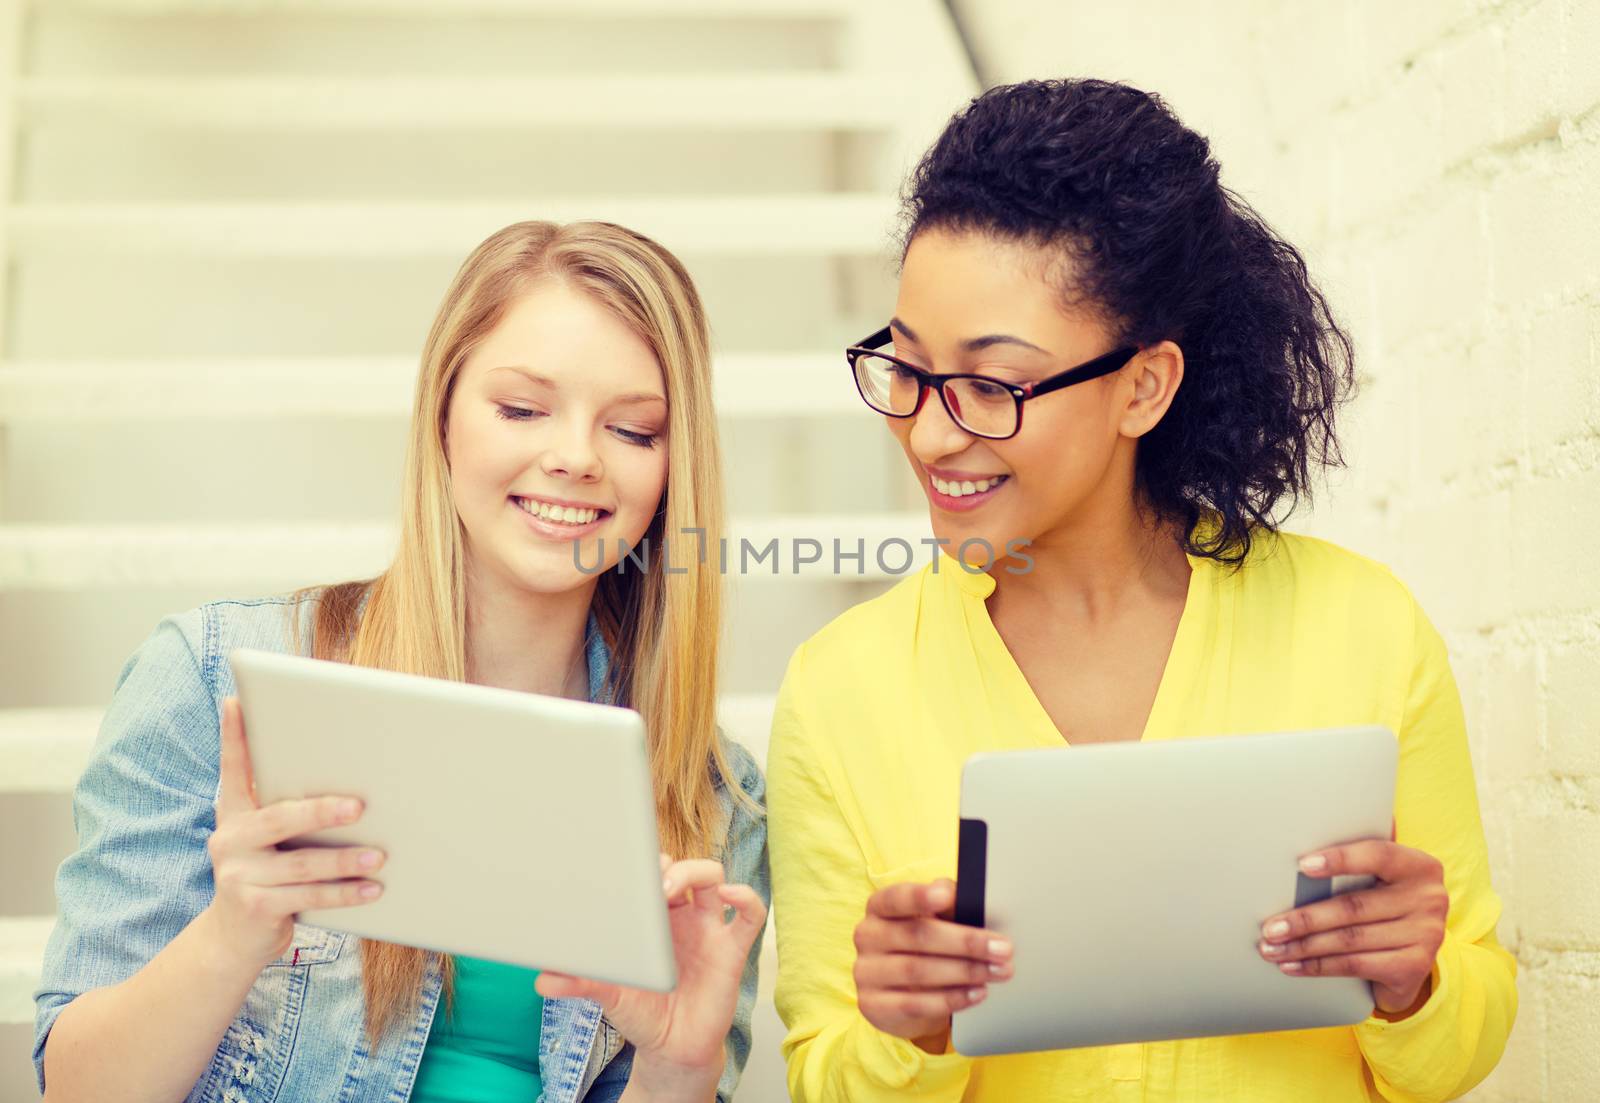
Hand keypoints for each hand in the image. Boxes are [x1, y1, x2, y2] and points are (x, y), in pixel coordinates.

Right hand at [202, 697, 385, 971]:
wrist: (233, 939)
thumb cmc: (267, 876)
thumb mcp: (269, 841)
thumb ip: (290, 814)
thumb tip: (352, 788)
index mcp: (234, 815)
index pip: (232, 769)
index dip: (233, 735)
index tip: (235, 701)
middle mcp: (230, 839)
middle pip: (279, 819)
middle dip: (320, 811)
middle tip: (359, 806)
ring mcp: (239, 874)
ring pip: (301, 862)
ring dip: (344, 859)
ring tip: (379, 856)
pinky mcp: (254, 906)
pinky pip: (308, 896)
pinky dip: (344, 892)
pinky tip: (372, 888)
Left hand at [536, 856, 764, 1094]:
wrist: (672, 1049)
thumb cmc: (641, 1013)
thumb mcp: (607, 994)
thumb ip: (579, 982)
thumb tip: (543, 979)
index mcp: (652, 916)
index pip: (651, 872)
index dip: (642, 862)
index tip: (625, 864)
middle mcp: (682, 915)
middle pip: (682, 865)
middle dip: (667, 863)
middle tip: (648, 880)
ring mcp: (709, 928)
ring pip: (713, 877)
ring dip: (695, 871)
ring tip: (672, 886)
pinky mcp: (732, 949)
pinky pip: (750, 914)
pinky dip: (745, 897)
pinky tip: (729, 895)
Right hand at [852, 879, 1012, 1052]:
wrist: (900, 995)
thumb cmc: (922, 946)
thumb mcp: (932, 920)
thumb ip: (946, 905)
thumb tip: (963, 896)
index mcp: (879, 907)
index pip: (897, 897)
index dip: (920, 896)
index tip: (947, 895)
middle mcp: (867, 936)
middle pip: (918, 936)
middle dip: (966, 942)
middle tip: (1003, 949)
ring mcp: (866, 972)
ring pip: (918, 971)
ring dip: (965, 972)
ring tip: (997, 972)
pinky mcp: (873, 1005)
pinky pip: (915, 1004)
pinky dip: (951, 999)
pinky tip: (977, 993)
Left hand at [1258, 840, 1448, 1015]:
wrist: (1412, 958)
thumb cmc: (1382, 906)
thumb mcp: (1380, 879)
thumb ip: (1358, 860)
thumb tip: (1305, 838)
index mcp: (1419, 866)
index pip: (1378, 855)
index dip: (1340, 859)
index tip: (1302, 866)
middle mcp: (1429, 899)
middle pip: (1353, 906)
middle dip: (1304, 919)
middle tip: (1270, 927)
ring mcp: (1426, 936)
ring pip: (1349, 940)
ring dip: (1303, 946)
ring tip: (1271, 948)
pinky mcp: (1414, 968)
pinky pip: (1355, 965)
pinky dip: (1318, 966)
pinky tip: (1293, 965)